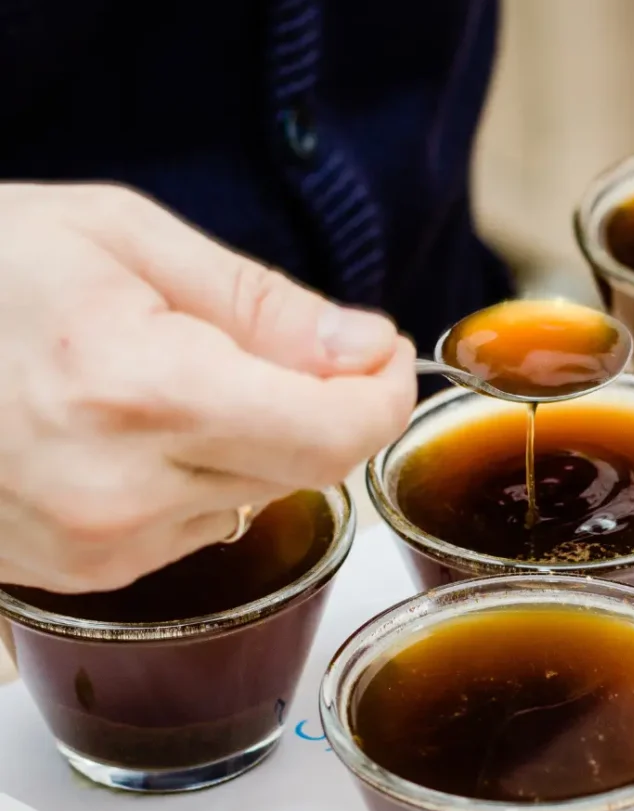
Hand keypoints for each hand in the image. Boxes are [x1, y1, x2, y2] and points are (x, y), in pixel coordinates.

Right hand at [0, 183, 416, 592]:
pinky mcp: (72, 572)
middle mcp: (116, 489)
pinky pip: (193, 526)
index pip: (333, 435)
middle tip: (270, 342)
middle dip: (318, 404)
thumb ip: (263, 305)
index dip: (382, 395)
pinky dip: (197, 475)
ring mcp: (89, 545)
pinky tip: (135, 425)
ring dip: (253, 440)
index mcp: (138, 388)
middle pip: (306, 469)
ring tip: (171, 375)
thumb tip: (363, 348)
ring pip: (255, 499)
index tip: (379, 356)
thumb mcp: (127, 238)